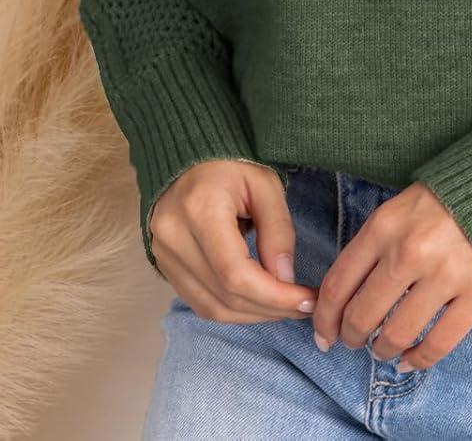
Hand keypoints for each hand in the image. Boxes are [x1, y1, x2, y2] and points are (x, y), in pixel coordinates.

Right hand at [148, 159, 317, 322]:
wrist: (189, 155)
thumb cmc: (232, 163)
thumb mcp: (265, 185)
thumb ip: (277, 231)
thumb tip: (285, 281)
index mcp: (199, 209)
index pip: (235, 274)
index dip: (274, 296)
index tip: (308, 300)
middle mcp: (173, 237)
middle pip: (224, 296)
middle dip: (270, 309)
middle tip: (305, 306)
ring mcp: (163, 254)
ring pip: (211, 307)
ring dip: (253, 316)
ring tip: (286, 307)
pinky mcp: (163, 264)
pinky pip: (199, 302)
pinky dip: (232, 309)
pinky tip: (259, 304)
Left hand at [311, 181, 471, 371]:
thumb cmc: (441, 201)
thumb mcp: (397, 210)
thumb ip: (370, 248)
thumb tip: (339, 298)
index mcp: (385, 226)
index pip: (339, 284)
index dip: (324, 318)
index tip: (322, 334)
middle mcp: (411, 251)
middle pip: (363, 315)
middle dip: (351, 337)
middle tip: (352, 341)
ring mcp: (446, 274)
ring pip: (397, 334)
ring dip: (382, 350)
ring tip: (382, 350)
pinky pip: (439, 344)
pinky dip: (418, 359)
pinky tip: (409, 360)